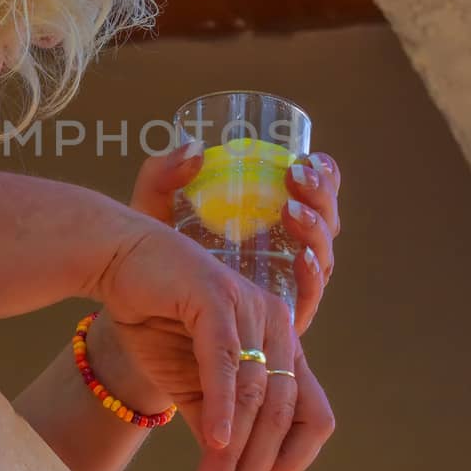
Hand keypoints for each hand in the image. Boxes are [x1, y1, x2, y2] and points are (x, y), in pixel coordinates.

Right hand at [90, 218, 335, 470]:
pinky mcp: (217, 297)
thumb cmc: (156, 319)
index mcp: (282, 345)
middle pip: (283, 414)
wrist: (116, 263)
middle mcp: (278, 325)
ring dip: (233, 455)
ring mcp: (251, 308)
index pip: (312, 414)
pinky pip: (227, 364)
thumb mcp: (191, 383)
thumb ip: (215, 421)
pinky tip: (214, 444)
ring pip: (255, 397)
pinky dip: (223, 408)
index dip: (292, 460)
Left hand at [129, 142, 342, 333]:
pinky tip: (303, 259)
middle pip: (324, 221)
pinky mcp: (282, 321)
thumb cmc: (157, 260)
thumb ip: (162, 177)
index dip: (322, 174)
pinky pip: (308, 299)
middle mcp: (288, 250)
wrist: (146, 318)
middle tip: (298, 177)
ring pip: (322, 254)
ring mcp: (288, 285)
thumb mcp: (155, 213)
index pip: (312, 192)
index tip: (307, 157)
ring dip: (316, 230)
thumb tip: (193, 149)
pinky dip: (312, 277)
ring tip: (293, 212)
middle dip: (320, 196)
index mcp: (269, 220)